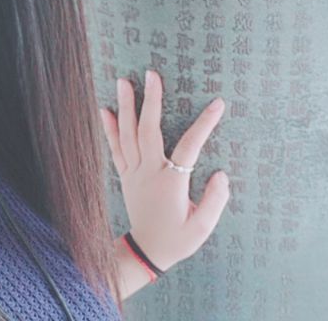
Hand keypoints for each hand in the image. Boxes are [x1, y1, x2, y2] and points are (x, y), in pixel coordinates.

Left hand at [100, 69, 229, 272]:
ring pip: (128, 135)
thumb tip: (222, 174)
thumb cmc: (177, 240)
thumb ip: (214, 200)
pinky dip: (109, 128)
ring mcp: (133, 172)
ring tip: (123, 82)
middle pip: (149, 131)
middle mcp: (149, 172)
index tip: (217, 103)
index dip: (204, 124)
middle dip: (151, 100)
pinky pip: (115, 148)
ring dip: (126, 107)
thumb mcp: (202, 228)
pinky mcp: (125, 175)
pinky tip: (105, 110)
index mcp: (171, 183)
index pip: (190, 147)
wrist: (146, 252)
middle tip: (151, 74)